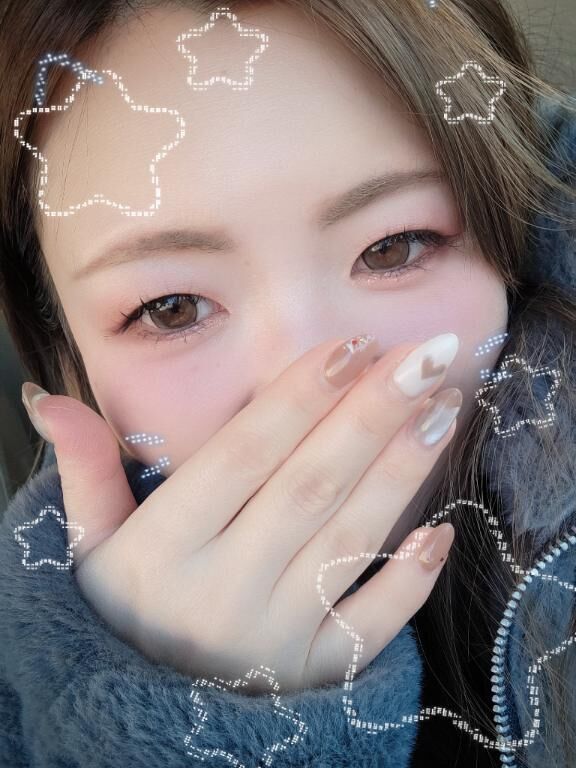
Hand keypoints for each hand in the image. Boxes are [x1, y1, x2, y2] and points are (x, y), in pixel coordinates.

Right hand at [31, 332, 459, 692]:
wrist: (138, 721)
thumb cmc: (123, 613)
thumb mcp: (90, 546)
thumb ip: (84, 470)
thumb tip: (47, 398)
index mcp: (163, 549)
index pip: (241, 457)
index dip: (297, 399)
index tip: (351, 345)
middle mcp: (221, 591)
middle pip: (308, 486)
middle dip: (369, 416)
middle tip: (426, 357)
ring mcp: (272, 638)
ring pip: (347, 542)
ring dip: (400, 473)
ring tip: (441, 409)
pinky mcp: (312, 676)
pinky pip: (368, 627)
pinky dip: (407, 582)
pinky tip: (439, 533)